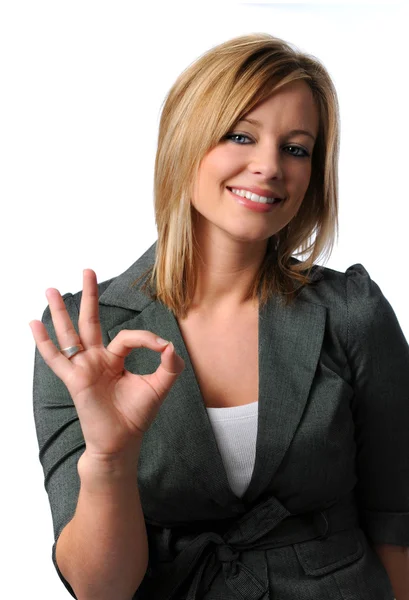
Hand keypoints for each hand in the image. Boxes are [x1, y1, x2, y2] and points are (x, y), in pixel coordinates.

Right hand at [29, 269, 184, 461]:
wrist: (122, 442)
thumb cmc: (136, 416)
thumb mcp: (159, 386)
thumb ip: (169, 365)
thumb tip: (169, 344)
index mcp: (115, 359)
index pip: (127, 336)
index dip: (146, 338)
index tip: (162, 346)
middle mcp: (97, 359)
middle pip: (90, 320)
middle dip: (89, 295)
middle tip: (87, 270)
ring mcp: (83, 368)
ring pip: (70, 333)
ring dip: (61, 311)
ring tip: (51, 289)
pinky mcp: (74, 379)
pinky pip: (56, 358)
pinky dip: (43, 342)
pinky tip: (33, 324)